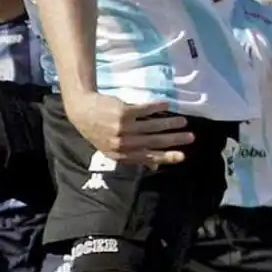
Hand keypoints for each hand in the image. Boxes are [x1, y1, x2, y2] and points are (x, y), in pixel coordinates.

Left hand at [64, 93, 193, 166]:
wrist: (81, 110)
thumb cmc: (99, 130)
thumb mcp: (111, 147)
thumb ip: (132, 155)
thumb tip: (155, 166)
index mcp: (119, 155)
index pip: (146, 157)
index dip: (165, 157)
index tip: (182, 156)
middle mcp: (121, 143)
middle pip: (152, 142)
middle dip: (174, 140)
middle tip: (190, 137)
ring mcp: (121, 127)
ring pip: (151, 126)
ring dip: (169, 123)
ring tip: (183, 122)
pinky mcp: (122, 112)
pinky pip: (144, 110)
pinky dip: (157, 107)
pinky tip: (166, 105)